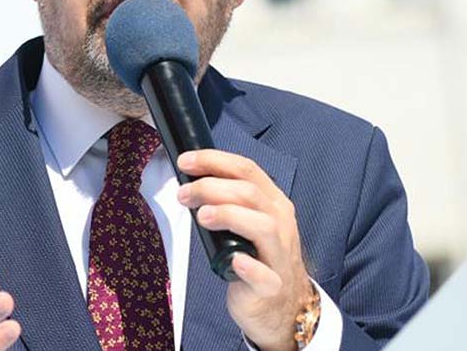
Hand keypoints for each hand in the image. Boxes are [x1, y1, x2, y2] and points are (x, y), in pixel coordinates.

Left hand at [176, 151, 313, 350]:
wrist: (283, 305)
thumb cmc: (259, 258)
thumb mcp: (249, 222)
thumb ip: (228, 202)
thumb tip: (190, 183)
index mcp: (273, 203)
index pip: (247, 170)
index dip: (214, 161)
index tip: (185, 162)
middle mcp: (280, 224)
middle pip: (250, 193)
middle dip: (211, 187)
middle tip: (184, 194)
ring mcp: (279, 255)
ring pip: (263, 226)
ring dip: (230, 215)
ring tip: (202, 217)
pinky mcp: (271, 286)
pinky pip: (264, 275)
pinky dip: (249, 266)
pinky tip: (233, 260)